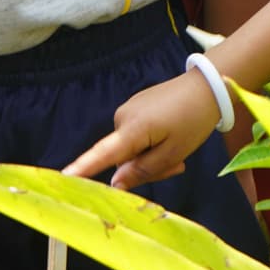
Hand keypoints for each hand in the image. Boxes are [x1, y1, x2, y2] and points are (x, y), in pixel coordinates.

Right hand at [64, 71, 221, 189]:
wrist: (207, 86)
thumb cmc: (193, 120)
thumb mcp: (174, 153)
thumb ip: (143, 170)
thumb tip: (115, 183)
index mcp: (132, 129)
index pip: (102, 154)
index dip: (83, 168)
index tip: (63, 177)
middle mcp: (122, 118)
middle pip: (123, 159)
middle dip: (146, 168)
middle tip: (177, 165)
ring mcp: (127, 111)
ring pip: (131, 150)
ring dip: (152, 156)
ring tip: (178, 150)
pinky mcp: (135, 108)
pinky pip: (136, 136)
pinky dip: (152, 143)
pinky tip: (172, 136)